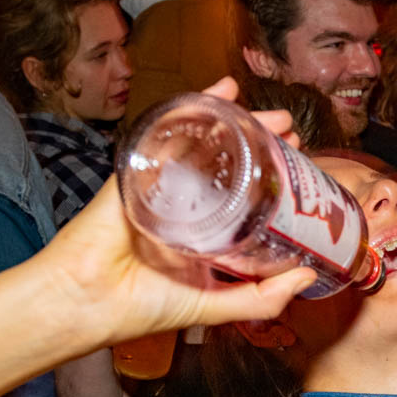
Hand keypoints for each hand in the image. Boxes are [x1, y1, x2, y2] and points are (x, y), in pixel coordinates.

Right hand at [28, 77, 322, 352]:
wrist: (86, 301)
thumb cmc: (140, 307)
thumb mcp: (214, 306)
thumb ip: (261, 298)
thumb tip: (309, 277)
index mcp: (200, 234)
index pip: (242, 196)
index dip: (271, 178)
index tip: (299, 165)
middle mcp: (183, 205)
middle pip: (228, 163)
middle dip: (262, 144)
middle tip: (293, 132)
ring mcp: (160, 183)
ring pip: (206, 143)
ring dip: (240, 121)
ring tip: (274, 113)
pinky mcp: (138, 167)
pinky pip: (169, 130)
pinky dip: (195, 106)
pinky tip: (222, 89)